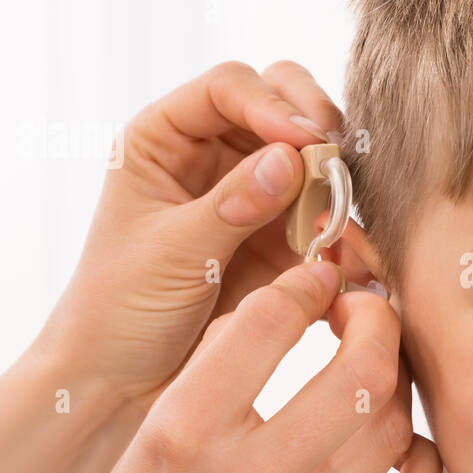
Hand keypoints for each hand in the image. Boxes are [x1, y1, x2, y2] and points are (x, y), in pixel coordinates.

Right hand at [33, 262, 443, 472]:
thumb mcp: (153, 428)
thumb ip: (217, 362)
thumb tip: (296, 296)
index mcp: (183, 432)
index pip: (270, 322)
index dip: (309, 284)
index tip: (319, 283)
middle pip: (361, 371)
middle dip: (377, 321)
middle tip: (366, 315)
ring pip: (393, 428)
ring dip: (397, 386)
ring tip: (376, 376)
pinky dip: (423, 461)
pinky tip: (399, 446)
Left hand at [37, 60, 343, 406]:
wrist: (121, 384)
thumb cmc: (118, 309)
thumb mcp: (171, 252)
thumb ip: (232, 203)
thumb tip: (292, 158)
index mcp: (165, 139)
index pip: (227, 89)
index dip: (271, 104)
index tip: (305, 140)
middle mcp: (212, 156)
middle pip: (281, 105)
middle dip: (315, 128)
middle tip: (338, 160)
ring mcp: (253, 197)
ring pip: (313, 165)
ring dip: (337, 189)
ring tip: (345, 229)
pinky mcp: (282, 242)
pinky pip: (327, 224)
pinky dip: (346, 239)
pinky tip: (355, 263)